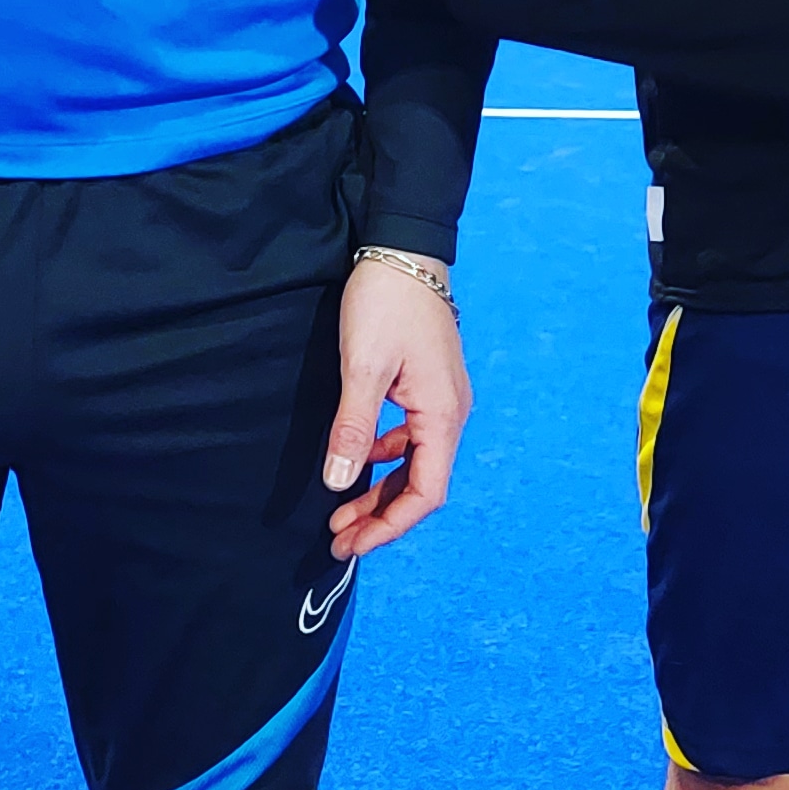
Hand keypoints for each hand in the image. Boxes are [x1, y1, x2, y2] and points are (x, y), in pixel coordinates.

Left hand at [322, 258, 470, 559]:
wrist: (404, 248)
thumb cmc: (386, 302)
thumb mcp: (363, 366)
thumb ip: (354, 427)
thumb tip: (340, 482)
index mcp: (442, 414)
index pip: (426, 491)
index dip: (390, 525)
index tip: (353, 541)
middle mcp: (450, 414)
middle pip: (422, 484)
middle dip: (381, 516)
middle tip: (338, 539)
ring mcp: (441, 401)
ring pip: (415, 463)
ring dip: (380, 491)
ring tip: (342, 512)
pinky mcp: (428, 388)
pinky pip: (411, 439)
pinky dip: (385, 459)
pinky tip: (358, 461)